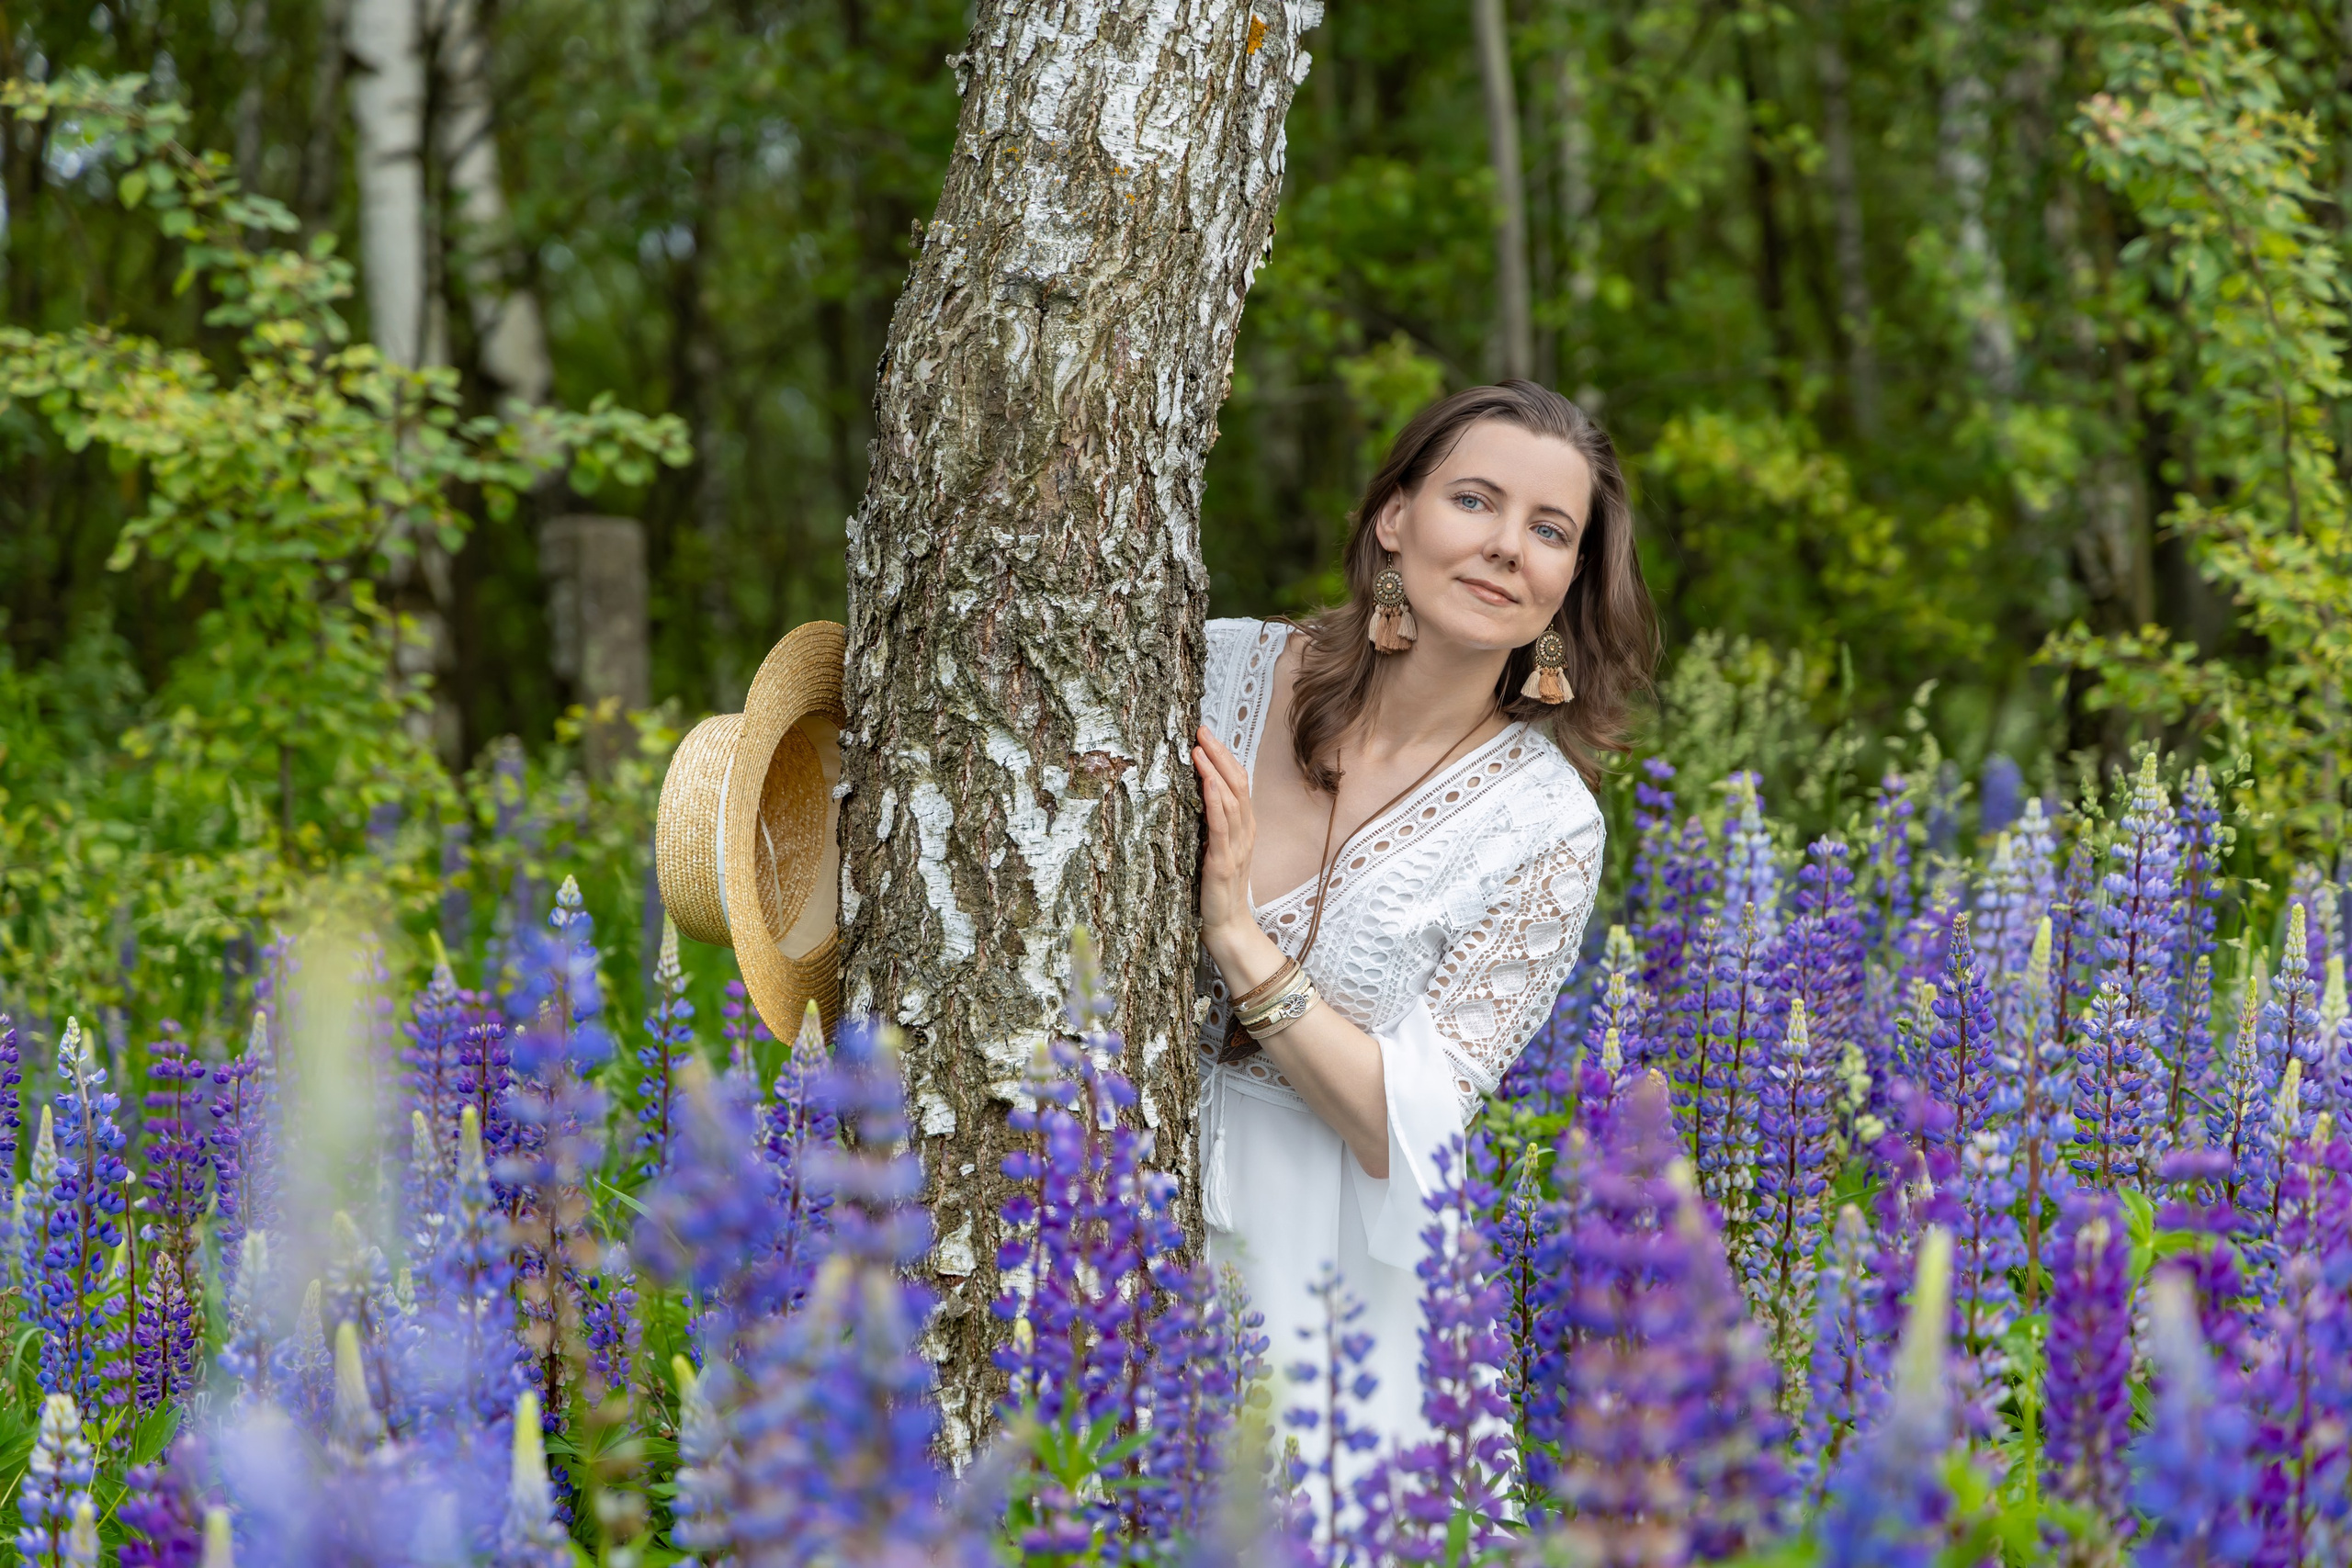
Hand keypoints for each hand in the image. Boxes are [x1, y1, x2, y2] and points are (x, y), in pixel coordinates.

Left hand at [1191, 724, 1256, 943]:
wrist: (1226, 928)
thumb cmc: (1216, 891)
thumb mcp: (1213, 851)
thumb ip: (1211, 826)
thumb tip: (1194, 797)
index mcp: (1243, 829)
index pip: (1238, 784)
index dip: (1224, 757)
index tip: (1206, 735)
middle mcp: (1244, 833)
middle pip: (1237, 784)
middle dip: (1219, 754)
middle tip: (1202, 729)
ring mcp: (1236, 847)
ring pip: (1231, 799)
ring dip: (1214, 770)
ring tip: (1199, 748)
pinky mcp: (1223, 862)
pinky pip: (1221, 825)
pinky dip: (1214, 800)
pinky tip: (1206, 781)